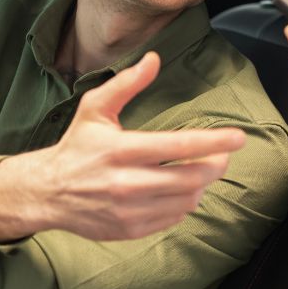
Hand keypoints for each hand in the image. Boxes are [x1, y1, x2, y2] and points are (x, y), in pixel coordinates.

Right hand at [0, 52, 245, 241]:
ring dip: (201, 185)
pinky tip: (179, 191)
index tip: (239, 137)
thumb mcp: (94, 108)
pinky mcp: (129, 229)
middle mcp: (126, 182)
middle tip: (223, 155)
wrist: (48, 192)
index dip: (213, 142)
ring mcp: (128, 209)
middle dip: (215, 165)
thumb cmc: (77, 146)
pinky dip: (184, 204)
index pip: (178, 146)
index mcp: (120, 149)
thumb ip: (126, 84)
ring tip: (201, 172)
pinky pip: (172, 218)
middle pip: (190, 178)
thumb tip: (154, 59)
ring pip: (185, 201)